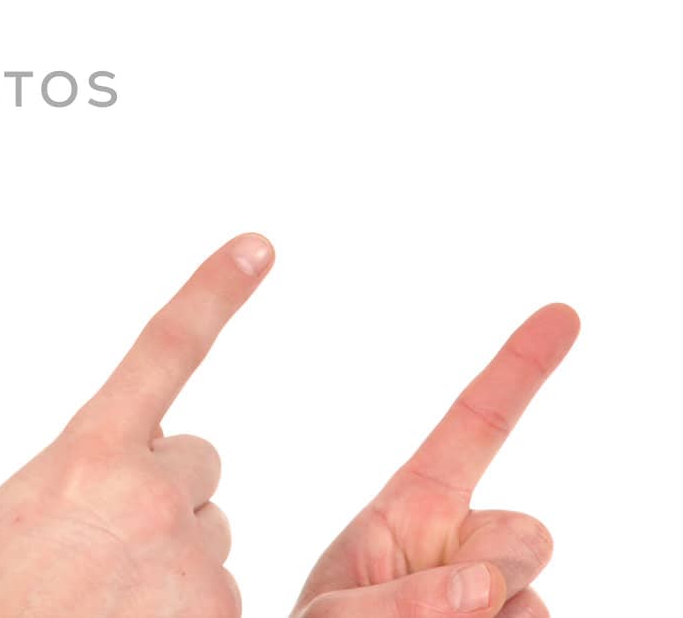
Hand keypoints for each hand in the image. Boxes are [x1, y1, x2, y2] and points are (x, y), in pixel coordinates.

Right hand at [0, 232, 273, 617]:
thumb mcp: (23, 514)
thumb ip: (86, 470)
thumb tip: (137, 461)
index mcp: (89, 455)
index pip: (164, 351)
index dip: (215, 292)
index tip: (257, 246)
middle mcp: (151, 493)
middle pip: (196, 468)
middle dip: (166, 497)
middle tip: (110, 553)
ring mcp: (194, 560)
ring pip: (208, 540)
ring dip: (174, 565)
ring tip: (112, 604)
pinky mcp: (224, 615)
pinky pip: (218, 600)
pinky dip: (187, 615)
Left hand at [291, 303, 579, 616]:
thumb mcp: (335, 617)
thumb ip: (395, 598)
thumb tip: (479, 582)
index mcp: (413, 511)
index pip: (474, 428)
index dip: (517, 369)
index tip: (562, 311)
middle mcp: (461, 546)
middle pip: (527, 533)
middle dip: (494, 569)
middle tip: (435, 611)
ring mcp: (493, 595)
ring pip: (536, 602)